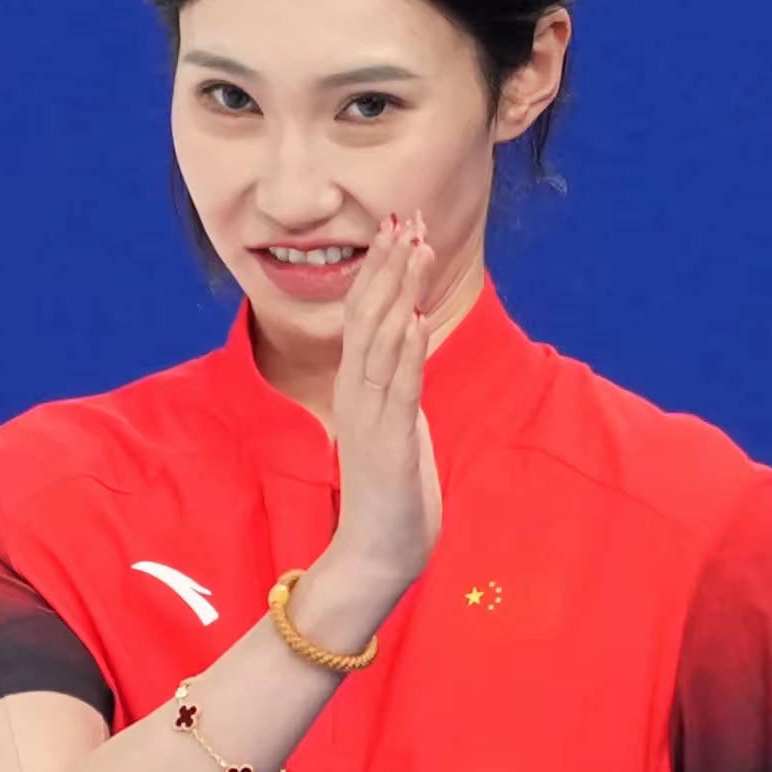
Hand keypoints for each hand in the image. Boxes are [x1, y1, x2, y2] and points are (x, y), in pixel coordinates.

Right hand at [312, 203, 441, 635]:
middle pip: (370, 316)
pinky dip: (402, 353)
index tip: (399, 227)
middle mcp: (359, 396)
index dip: (383, 271)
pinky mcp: (387, 445)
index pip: (369, 317)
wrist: (376, 555)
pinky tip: (410, 319)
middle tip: (403, 216)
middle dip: (389, 265)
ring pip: (380, 342)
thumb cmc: (392, 497)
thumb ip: (398, 387)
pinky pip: (395, 390)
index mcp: (362, 390)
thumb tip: (408, 347)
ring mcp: (370, 419)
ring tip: (412, 249)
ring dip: (396, 292)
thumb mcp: (399, 428)